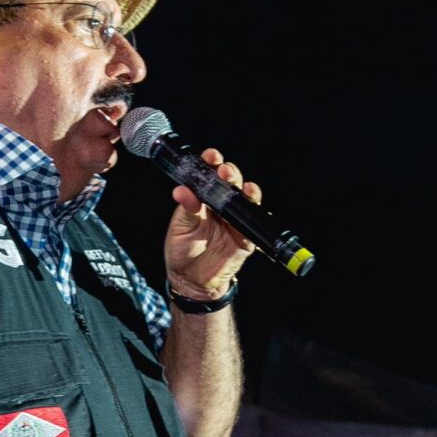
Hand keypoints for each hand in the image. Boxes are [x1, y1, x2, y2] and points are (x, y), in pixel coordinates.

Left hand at [161, 148, 259, 300]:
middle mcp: (221, 206)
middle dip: (230, 173)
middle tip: (224, 171)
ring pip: (246, 199)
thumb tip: (182, 191)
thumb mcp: (181, 227)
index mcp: (204, 198)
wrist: (191, 280)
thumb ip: (186, 208)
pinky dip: (255, 212)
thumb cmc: (183, 250)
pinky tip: (252, 201)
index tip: (211, 156)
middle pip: (232, 182)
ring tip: (241, 186)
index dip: (212, 162)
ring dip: (246, 189)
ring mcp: (235, 220)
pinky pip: (254, 223)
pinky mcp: (246, 237)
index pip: (210, 175)